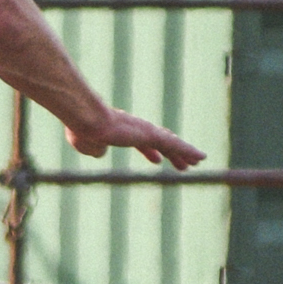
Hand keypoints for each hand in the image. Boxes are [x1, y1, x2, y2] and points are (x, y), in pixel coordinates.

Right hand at [66, 106, 204, 168]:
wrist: (87, 120)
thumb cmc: (82, 129)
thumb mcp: (86, 145)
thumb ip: (94, 149)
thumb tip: (100, 152)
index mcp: (122, 131)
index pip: (140, 142)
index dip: (150, 151)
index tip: (157, 159)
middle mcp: (136, 129)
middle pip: (159, 142)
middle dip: (171, 153)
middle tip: (183, 164)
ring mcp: (145, 131)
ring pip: (170, 144)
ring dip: (184, 153)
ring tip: (198, 161)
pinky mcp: (152, 135)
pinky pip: (175, 145)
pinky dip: (189, 151)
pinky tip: (201, 157)